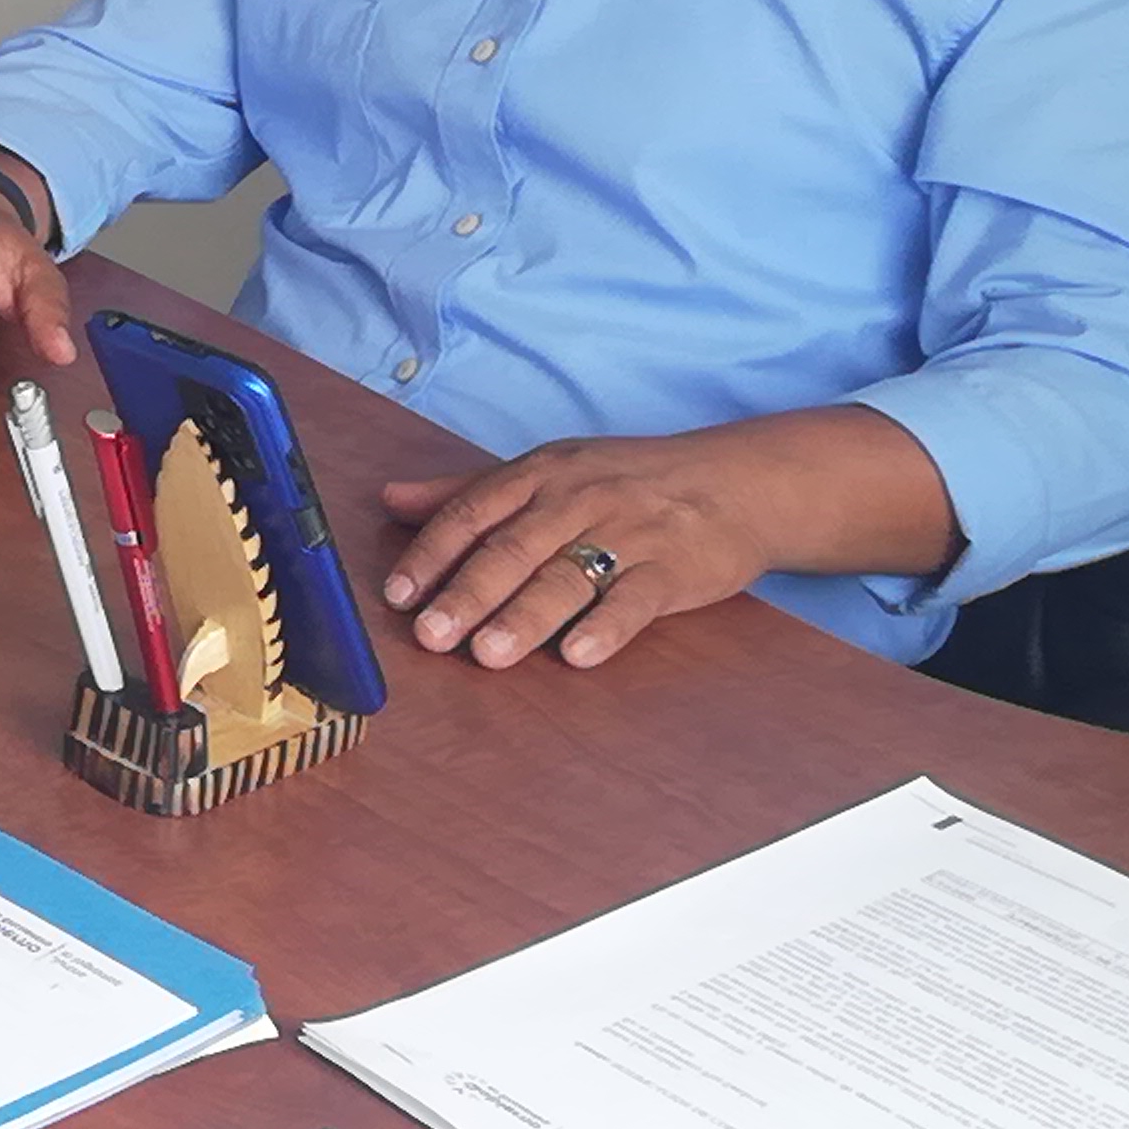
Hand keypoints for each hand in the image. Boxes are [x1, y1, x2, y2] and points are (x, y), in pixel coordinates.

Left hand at [376, 405, 958, 670]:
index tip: (398, 595)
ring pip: (569, 575)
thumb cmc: (627, 481)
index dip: (433, 554)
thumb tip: (388, 499)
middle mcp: (580, 498)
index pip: (475, 512)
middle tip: (431, 636)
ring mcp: (631, 532)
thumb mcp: (548, 471)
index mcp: (542, 473)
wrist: (739, 480)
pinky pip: (637, 598)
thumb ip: (466, 491)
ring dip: (525, 617)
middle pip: (515, 548)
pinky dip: (607, 627)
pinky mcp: (677, 568)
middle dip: (469, 593)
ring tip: (488, 655)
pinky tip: (577, 656)